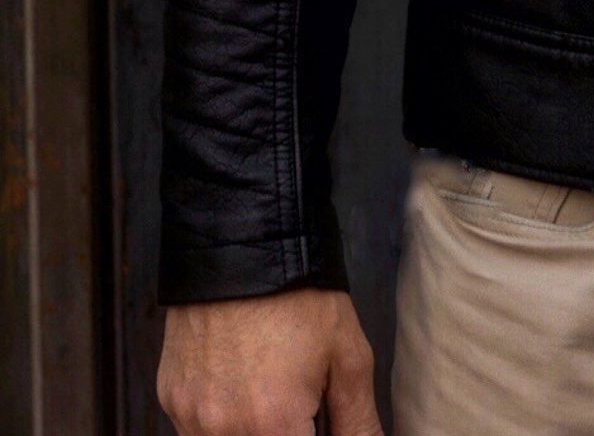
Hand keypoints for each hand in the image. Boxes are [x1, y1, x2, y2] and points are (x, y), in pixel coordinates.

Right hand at [158, 288, 381, 435]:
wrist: (241, 242)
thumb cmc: (300, 296)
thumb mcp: (347, 355)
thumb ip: (358, 423)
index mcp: (274, 425)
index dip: (309, 435)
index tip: (314, 420)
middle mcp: (225, 431)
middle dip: (282, 431)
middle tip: (296, 403)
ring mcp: (190, 417)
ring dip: (249, 428)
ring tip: (267, 389)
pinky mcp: (170, 399)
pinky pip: (196, 428)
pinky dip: (220, 419)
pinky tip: (239, 383)